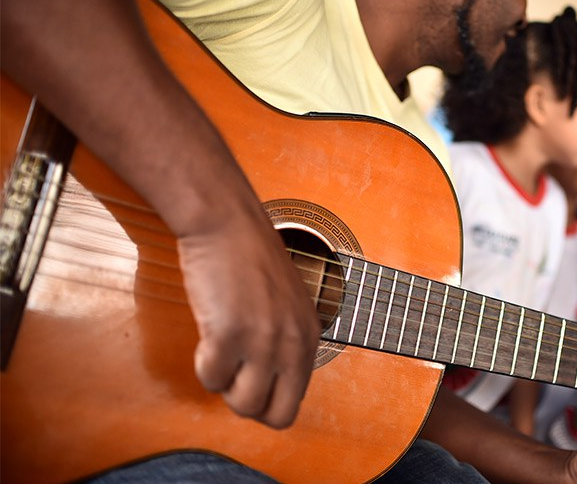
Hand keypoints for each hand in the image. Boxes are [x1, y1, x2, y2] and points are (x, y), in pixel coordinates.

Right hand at [178, 205, 320, 428]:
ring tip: (220, 350)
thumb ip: (285, 343)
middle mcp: (293, 343)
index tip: (248, 379)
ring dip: (224, 384)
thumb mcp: (286, 305)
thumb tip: (266, 386)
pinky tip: (208, 335)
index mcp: (309, 336)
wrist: (227, 224)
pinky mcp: (230, 335)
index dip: (264, 400)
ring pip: (243, 405)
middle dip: (247, 404)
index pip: (294, 402)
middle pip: (276, 415)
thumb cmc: (248, 258)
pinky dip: (203, 364)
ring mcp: (264, 341)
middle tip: (232, 373)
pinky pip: (211, 379)